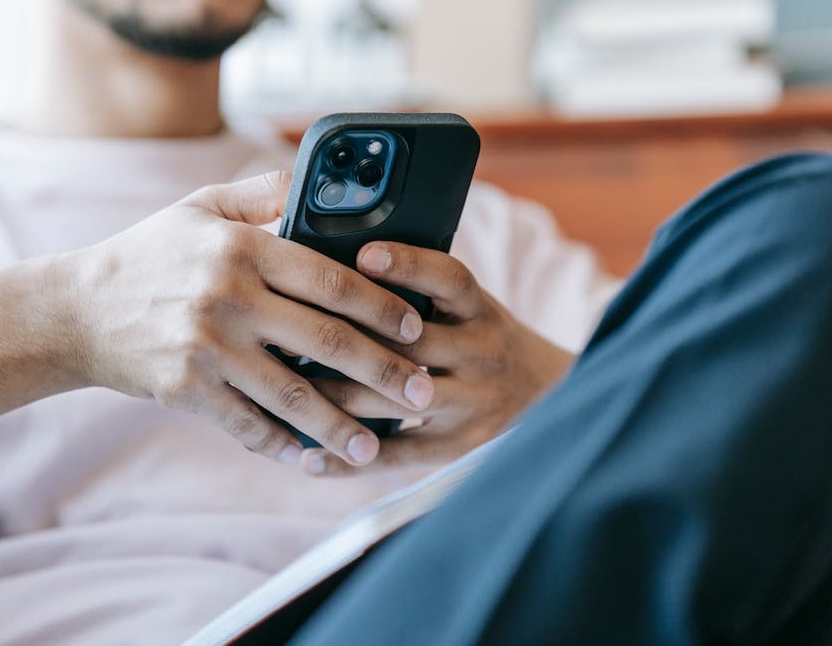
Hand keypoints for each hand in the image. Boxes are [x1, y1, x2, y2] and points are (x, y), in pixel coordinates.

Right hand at [62, 173, 435, 466]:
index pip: (333, 279)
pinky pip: (247, 425)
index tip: (417, 327)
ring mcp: (206, 347)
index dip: (383, 306)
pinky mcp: (185, 390)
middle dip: (385, 373)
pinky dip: (283, 446)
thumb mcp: (200, 208)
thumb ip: (263, 192)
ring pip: (293, 395)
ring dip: (342, 426)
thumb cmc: (149, 254)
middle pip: (327, 342)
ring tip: (377, 448)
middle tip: (425, 394)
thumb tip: (320, 181)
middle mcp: (228, 296)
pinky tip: (313, 460)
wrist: (75, 311)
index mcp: (242, 247)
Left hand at [302, 241, 575, 475]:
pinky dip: (349, 460)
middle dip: (344, 340)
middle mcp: (482, 354)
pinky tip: (307, 458)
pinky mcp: (459, 448)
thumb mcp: (472, 307)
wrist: (550, 396)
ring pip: (392, 402)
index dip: (408, 264)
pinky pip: (397, 456)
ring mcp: (472, 405)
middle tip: (284, 331)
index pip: (450, 279)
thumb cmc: (485, 339)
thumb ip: (424, 291)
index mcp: (482, 311)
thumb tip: (344, 262)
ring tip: (281, 390)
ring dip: (332, 398)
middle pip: (409, 346)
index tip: (362, 255)